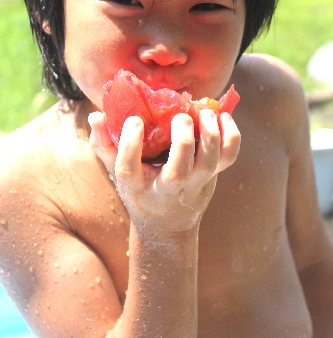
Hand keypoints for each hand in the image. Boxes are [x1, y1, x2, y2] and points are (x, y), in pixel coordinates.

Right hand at [88, 109, 239, 233]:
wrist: (168, 224)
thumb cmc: (140, 189)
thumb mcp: (117, 173)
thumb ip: (104, 144)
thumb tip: (96, 116)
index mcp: (137, 186)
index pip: (128, 169)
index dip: (130, 145)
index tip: (134, 121)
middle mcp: (167, 189)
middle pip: (178, 171)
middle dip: (182, 142)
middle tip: (180, 117)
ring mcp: (194, 185)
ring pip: (208, 164)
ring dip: (210, 136)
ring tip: (204, 112)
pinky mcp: (213, 178)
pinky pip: (228, 158)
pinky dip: (232, 137)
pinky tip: (223, 116)